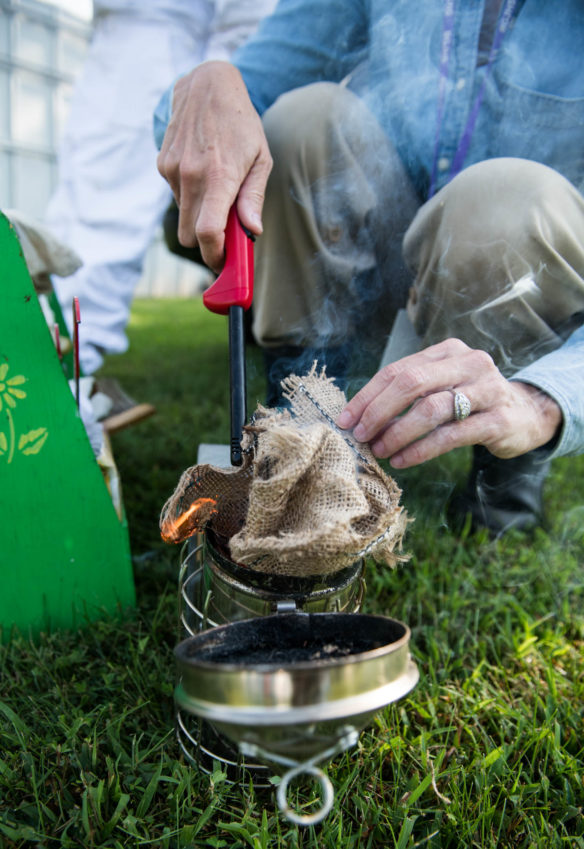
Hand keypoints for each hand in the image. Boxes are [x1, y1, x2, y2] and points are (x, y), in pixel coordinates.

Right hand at [156, 61, 272, 271]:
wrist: (208, 84)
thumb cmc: (242, 124)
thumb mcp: (260, 159)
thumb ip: (254, 198)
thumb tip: (252, 231)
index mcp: (218, 177)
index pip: (207, 232)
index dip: (214, 256)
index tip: (224, 263)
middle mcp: (190, 175)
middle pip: (188, 235)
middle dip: (205, 244)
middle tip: (226, 241)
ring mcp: (172, 170)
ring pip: (182, 216)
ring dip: (199, 216)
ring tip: (218, 192)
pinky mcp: (162, 164)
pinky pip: (176, 196)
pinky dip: (190, 196)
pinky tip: (203, 173)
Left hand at [336, 338, 561, 466]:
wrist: (526, 415)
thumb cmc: (471, 402)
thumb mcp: (442, 387)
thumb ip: (409, 394)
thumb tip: (358, 416)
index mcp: (448, 351)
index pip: (397, 370)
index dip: (367, 396)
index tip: (345, 420)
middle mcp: (469, 363)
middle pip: (412, 382)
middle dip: (378, 411)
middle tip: (360, 435)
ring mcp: (487, 390)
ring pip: (431, 409)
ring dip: (398, 432)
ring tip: (380, 451)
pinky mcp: (499, 420)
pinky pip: (451, 435)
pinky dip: (421, 450)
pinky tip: (403, 461)